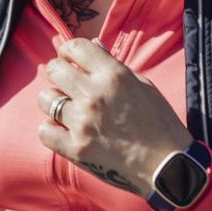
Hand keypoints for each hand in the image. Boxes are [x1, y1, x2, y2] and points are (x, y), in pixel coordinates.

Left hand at [36, 38, 191, 197]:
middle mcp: (93, 95)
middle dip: (57, 72)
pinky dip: (51, 129)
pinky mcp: (76, 148)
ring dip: (54, 101)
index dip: (69, 51)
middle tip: (65, 82)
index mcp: (113, 75)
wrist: (166, 165)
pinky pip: (45, 131)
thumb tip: (94, 45)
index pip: (75, 47)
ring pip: (46, 99)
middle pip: (54, 70)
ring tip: (66, 109)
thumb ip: (113, 65)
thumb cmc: (159, 122)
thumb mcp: (142, 85)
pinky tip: (63, 130)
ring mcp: (82, 122)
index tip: (71, 59)